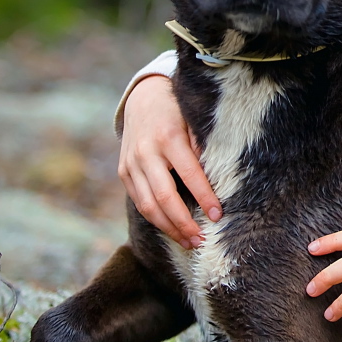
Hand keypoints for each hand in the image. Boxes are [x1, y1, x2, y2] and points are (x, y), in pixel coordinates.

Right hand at [117, 74, 221, 248]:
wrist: (143, 98)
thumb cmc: (177, 110)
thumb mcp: (193, 119)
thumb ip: (203, 145)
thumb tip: (217, 175)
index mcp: (168, 137)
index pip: (189, 174)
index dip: (204, 197)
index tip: (218, 215)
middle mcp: (146, 153)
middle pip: (163, 197)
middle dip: (183, 223)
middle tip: (201, 241)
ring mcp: (131, 164)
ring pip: (147, 205)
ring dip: (168, 228)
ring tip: (189, 242)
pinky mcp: (123, 172)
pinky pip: (138, 202)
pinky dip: (154, 218)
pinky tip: (171, 229)